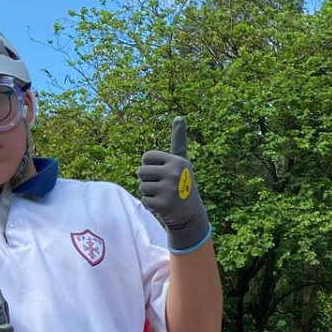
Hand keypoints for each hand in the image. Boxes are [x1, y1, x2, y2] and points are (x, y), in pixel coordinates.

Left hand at [138, 117, 209, 251]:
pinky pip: (144, 200)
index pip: (146, 157)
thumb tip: (179, 116)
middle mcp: (174, 173)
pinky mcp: (164, 204)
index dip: (150, 166)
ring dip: (149, 193)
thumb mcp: (182, 161)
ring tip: (163, 195)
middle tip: (162, 186)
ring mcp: (170, 189)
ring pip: (142, 186)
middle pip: (141, 171)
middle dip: (148, 180)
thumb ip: (178, 139)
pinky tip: (162, 206)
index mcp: (177, 160)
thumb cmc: (182, 183)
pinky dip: (150, 205)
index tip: (162, 172)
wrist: (190, 214)